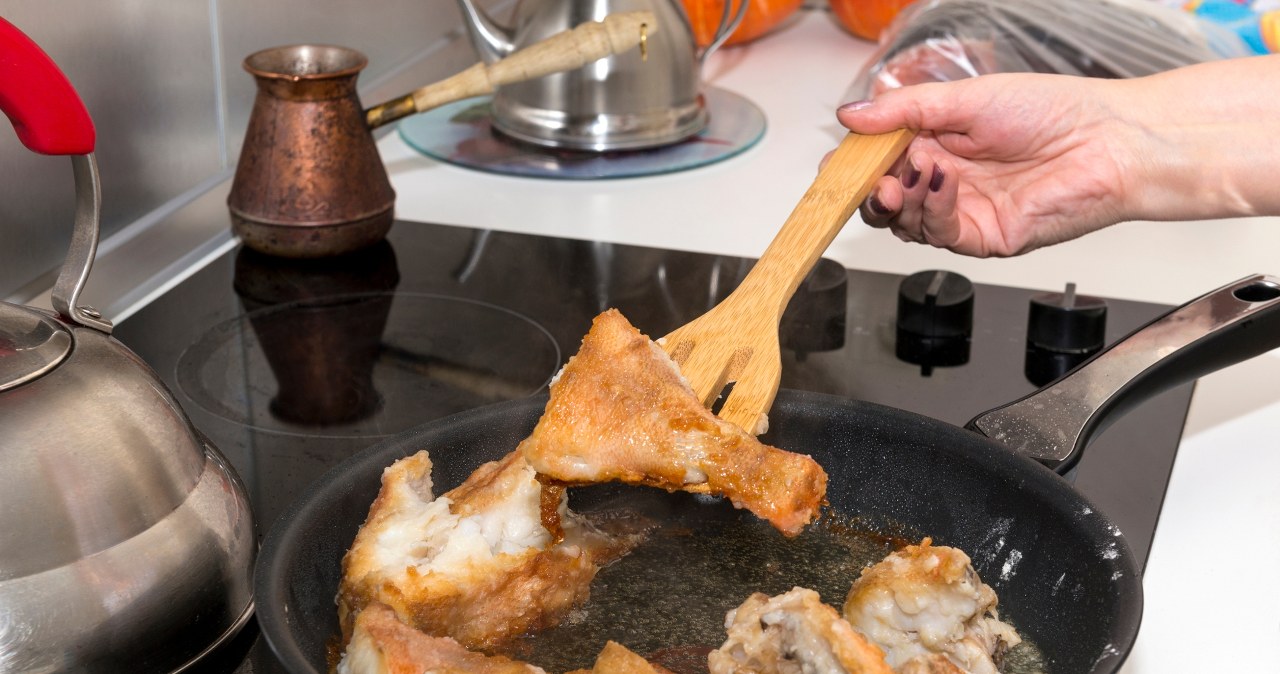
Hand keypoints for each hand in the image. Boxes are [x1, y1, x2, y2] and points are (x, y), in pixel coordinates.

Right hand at [837, 72, 1137, 256]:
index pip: (879, 161)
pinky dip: (930, 207)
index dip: (855, 164)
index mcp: (937, 143)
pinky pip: (939, 233)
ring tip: (909, 171)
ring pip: (904, 221)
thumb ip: (903, 111)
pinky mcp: (983, 237)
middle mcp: (945, 181)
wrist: (1110, 140)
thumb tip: (850, 116)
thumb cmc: (1054, 111)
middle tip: (867, 175)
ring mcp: (962, 211)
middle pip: (883, 199)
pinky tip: (940, 180)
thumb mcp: (965, 98)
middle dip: (867, 189)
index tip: (839, 159)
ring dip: (899, 198)